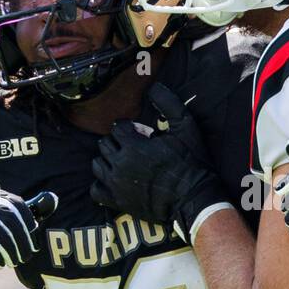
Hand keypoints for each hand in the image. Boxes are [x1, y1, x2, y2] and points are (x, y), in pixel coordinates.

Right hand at [0, 186, 53, 268]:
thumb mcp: (0, 217)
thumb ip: (24, 211)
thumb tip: (52, 200)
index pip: (15, 204)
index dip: (27, 223)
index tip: (34, 241)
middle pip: (5, 218)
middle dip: (20, 239)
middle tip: (27, 256)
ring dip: (7, 250)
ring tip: (14, 261)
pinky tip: (0, 264)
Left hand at [90, 83, 229, 239]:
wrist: (193, 199)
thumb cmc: (191, 163)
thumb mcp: (186, 129)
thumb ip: (169, 105)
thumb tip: (154, 88)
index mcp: (134, 146)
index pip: (117, 128)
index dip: (128, 128)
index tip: (139, 134)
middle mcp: (120, 164)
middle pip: (104, 144)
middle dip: (117, 143)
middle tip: (132, 148)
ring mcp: (116, 185)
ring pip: (97, 165)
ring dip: (107, 160)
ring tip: (122, 162)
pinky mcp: (116, 201)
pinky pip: (95, 190)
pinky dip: (101, 184)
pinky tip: (114, 181)